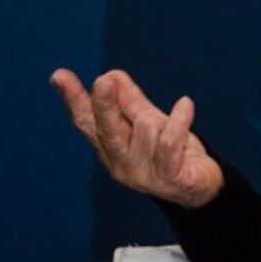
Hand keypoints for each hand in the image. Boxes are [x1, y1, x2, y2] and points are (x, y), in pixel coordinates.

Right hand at [50, 68, 223, 208]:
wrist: (202, 187)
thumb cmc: (173, 152)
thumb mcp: (151, 122)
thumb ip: (131, 102)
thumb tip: (112, 75)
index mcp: (111, 148)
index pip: (87, 122)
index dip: (73, 100)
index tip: (58, 75)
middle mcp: (121, 163)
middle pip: (107, 130)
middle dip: (105, 105)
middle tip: (103, 81)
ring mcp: (143, 174)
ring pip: (146, 128)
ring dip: (164, 119)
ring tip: (178, 122)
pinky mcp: (169, 178)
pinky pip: (169, 143)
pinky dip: (179, 121)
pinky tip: (186, 104)